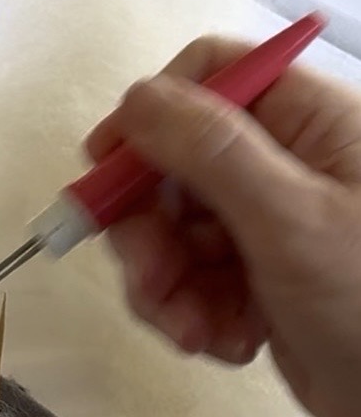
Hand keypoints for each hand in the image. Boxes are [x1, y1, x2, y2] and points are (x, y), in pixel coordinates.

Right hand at [85, 35, 360, 416]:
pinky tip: (224, 340)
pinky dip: (191, 311)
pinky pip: (190, 277)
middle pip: (173, 163)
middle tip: (148, 278)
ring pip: (171, 228)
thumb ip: (211, 151)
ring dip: (166, 283)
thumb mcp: (291, 220)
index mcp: (310, 122)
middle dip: (148, 227)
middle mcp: (287, 161)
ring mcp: (270, 221)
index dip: (148, 117)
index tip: (106, 170)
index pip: (209, 77)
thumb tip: (139, 98)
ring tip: (192, 329)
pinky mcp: (259, 275)